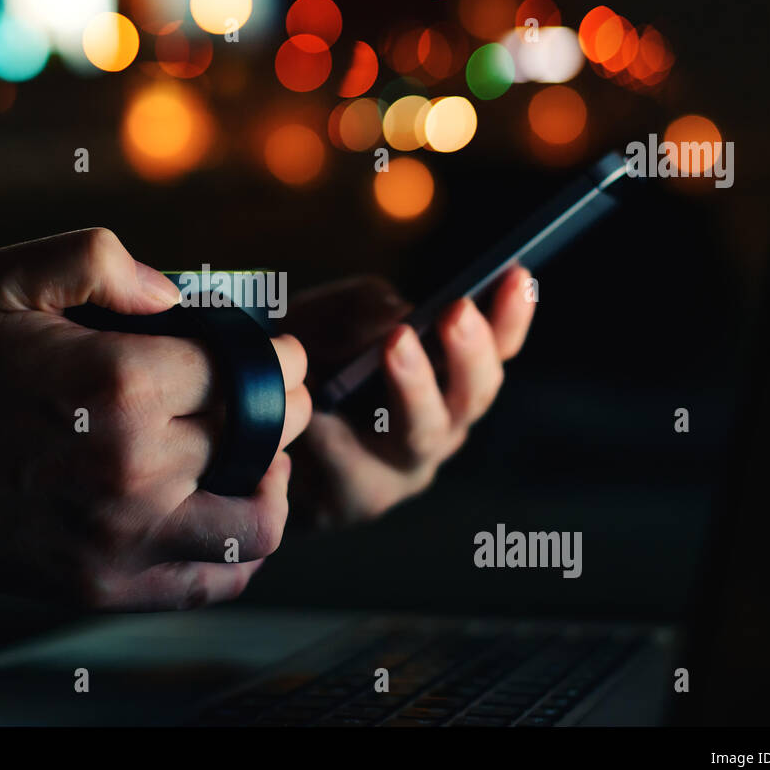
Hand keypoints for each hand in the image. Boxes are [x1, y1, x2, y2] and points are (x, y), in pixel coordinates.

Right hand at [0, 228, 310, 608]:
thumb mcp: (5, 278)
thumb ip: (100, 260)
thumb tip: (177, 296)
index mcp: (116, 386)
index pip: (247, 370)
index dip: (274, 355)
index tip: (275, 351)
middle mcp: (133, 469)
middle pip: (264, 435)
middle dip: (280, 404)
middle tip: (270, 391)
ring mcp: (124, 538)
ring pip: (260, 521)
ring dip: (274, 481)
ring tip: (256, 455)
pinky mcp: (110, 585)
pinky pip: (216, 581)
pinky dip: (237, 549)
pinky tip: (220, 509)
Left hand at [284, 267, 534, 527]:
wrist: (253, 438)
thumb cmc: (303, 367)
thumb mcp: (323, 319)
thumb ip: (359, 307)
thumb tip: (399, 313)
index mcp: (449, 375)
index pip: (498, 346)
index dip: (512, 314)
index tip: (516, 273)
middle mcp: (441, 422)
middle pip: (474, 393)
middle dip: (470, 351)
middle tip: (457, 311)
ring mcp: (407, 465)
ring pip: (424, 432)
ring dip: (414, 386)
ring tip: (397, 341)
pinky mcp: (364, 497)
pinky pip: (355, 463)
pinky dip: (334, 432)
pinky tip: (317, 408)